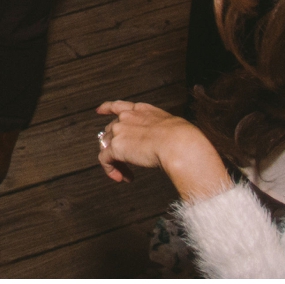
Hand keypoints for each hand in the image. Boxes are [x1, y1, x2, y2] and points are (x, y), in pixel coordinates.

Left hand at [96, 101, 231, 202]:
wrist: (179, 144)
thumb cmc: (185, 139)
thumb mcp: (174, 127)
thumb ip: (164, 131)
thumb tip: (171, 143)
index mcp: (142, 110)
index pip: (119, 106)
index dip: (107, 108)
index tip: (100, 111)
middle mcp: (127, 117)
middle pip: (111, 130)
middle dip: (115, 146)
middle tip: (126, 163)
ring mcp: (119, 131)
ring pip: (106, 145)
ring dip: (115, 161)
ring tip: (126, 174)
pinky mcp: (116, 147)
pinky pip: (105, 159)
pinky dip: (110, 170)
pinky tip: (122, 178)